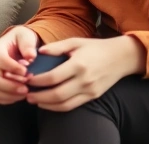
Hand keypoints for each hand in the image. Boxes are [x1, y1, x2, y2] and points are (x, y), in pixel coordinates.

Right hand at [0, 26, 40, 103]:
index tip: (26, 72)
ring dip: (10, 95)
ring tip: (25, 93)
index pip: (0, 60)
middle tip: (26, 88)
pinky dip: (7, 99)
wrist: (16, 47)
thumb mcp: (26, 36)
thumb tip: (31, 56)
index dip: (13, 68)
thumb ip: (28, 44)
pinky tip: (19, 96)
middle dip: (11, 86)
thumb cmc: (21, 41)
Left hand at [26, 36, 145, 111]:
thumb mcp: (76, 42)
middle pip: (57, 94)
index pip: (53, 77)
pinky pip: (73, 106)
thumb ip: (56, 47)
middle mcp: (84, 80)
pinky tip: (49, 103)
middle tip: (26, 94)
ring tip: (34, 101)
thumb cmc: (96, 47)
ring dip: (47, 105)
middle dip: (39, 97)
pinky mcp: (93, 97)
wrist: (121, 57)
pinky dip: (58, 107)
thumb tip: (38, 52)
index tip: (27, 79)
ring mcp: (89, 90)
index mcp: (78, 64)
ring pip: (64, 104)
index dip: (37, 81)